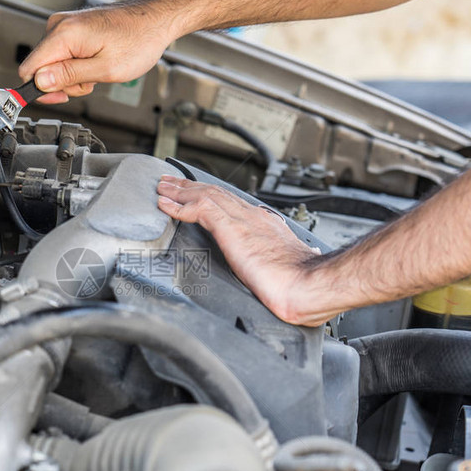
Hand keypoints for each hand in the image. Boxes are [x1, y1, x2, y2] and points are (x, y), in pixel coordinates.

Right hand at [18, 3, 176, 103]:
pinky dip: (77, 66)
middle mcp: (59, 26)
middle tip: (88, 84)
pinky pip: (63, 55)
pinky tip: (93, 65)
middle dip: (62, 84)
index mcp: (64, 34)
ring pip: (52, 64)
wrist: (153, 22)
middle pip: (41, 68)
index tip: (57, 98)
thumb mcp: (105, 69)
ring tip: (95, 72)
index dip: (40, 90)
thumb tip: (40, 83)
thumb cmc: (138, 41)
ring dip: (71, 76)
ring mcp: (65, 26)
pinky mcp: (72, 29)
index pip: (29, 68)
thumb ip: (69, 76)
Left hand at [156, 175, 329, 325]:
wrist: (309, 286)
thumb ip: (276, 268)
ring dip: (180, 191)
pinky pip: (199, 209)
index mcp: (266, 226)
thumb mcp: (285, 272)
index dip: (211, 197)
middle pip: (216, 193)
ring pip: (205, 195)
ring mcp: (242, 220)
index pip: (232, 204)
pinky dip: (178, 206)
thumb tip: (278, 278)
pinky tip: (164, 205)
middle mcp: (254, 217)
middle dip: (191, 187)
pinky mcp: (232, 228)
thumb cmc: (302, 286)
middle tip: (171, 183)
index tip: (198, 196)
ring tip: (162, 188)